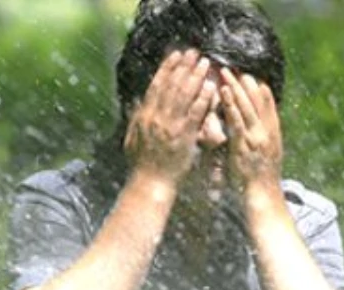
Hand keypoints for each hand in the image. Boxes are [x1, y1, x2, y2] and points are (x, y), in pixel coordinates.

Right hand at [123, 50, 216, 184]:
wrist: (151, 183)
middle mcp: (156, 116)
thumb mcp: (133, 137)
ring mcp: (170, 126)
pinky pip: (195, 114)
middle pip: (171, 85)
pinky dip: (203, 100)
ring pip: (183, 95)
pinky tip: (211, 88)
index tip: (175, 54)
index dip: (167, 68)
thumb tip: (135, 101)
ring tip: (205, 63)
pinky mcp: (184, 137)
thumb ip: (135, 117)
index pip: (156, 85)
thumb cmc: (143, 163)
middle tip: (194, 52)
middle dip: (183, 66)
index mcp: (145, 115)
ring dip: (195, 77)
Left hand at [219, 68, 283, 193]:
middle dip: (246, 83)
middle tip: (235, 67)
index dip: (259, 89)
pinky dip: (231, 104)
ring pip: (247, 106)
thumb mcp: (267, 155)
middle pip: (257, 101)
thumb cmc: (261, 178)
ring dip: (236, 87)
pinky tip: (224, 91)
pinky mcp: (244, 143)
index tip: (251, 76)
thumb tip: (256, 129)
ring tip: (226, 71)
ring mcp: (256, 136)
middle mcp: (267, 131)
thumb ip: (262, 140)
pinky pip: (236, 119)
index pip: (268, 105)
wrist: (263, 194)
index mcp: (273, 133)